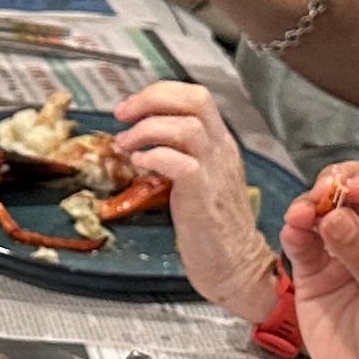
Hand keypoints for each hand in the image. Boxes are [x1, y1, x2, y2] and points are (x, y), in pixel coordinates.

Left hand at [113, 78, 276, 319]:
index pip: (196, 97)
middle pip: (196, 99)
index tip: (131, 108)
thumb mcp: (199, 179)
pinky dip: (154, 156)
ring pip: (187, 126)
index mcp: (219, 145)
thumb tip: (142, 137)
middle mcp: (220, 151)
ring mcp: (214, 171)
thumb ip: (179, 154)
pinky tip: (139, 164)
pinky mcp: (203, 194)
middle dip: (152, 98)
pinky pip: (180, 162)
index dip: (159, 93)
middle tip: (123, 114)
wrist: (235, 265)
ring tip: (126, 144)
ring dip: (147, 129)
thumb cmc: (212, 228)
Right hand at [275, 159, 358, 358]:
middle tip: (323, 195)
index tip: (354, 189)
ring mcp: (349, 253)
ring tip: (302, 216)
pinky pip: (302, 240)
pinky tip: (294, 231)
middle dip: (339, 185)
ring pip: (327, 209)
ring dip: (311, 205)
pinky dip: (294, 230)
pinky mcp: (317, 273)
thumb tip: (337, 218)